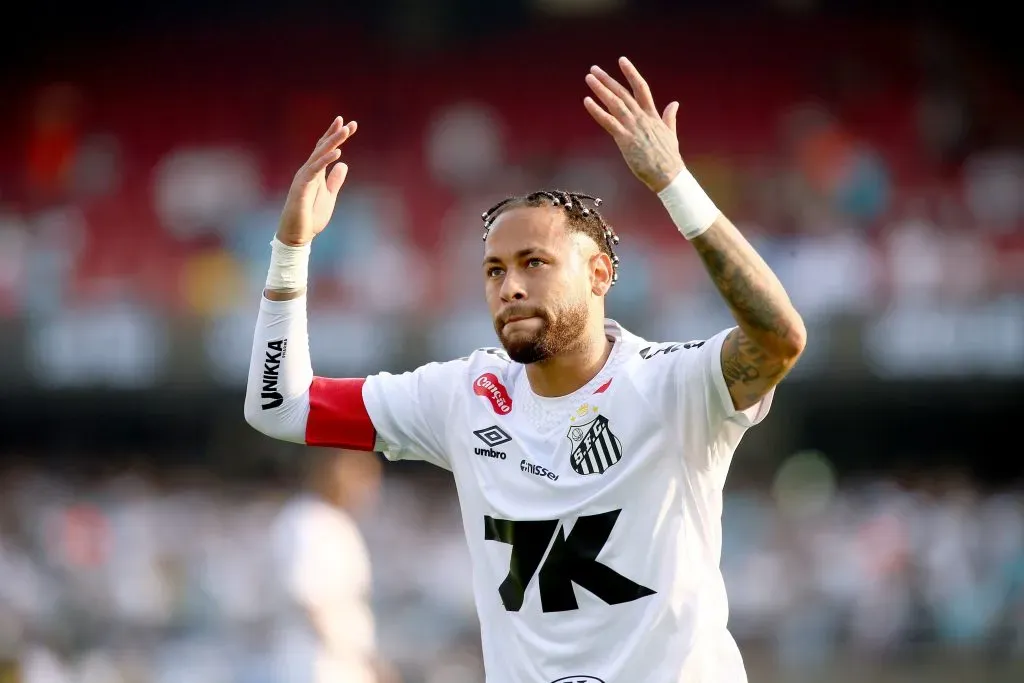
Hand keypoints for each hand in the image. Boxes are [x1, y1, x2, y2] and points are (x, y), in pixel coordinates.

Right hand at [277, 116, 357, 245]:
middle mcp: (308, 171)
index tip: (349, 125)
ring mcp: (304, 178)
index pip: (325, 150)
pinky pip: (315, 170)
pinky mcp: (301, 187)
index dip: (335, 137)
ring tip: (345, 131)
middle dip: (335, 134)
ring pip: (319, 155)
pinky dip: (325, 161)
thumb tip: (343, 164)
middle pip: (322, 148)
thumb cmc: (310, 217)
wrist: (298, 236)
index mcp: (315, 173)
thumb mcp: (329, 196)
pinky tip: (338, 153)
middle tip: (349, 123)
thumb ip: (335, 180)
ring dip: (333, 142)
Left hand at [584, 57, 683, 192]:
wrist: (668, 174)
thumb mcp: (671, 132)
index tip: (622, 60)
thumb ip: (670, 117)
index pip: (641, 88)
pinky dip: (596, 110)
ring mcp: (632, 127)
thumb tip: (675, 103)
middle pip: (622, 92)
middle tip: (594, 69)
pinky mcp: (625, 139)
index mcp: (652, 115)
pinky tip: (587, 101)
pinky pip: (608, 121)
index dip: (631, 73)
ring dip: (600, 89)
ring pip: (614, 103)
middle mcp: (641, 117)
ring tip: (589, 78)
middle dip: (608, 79)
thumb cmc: (668, 157)